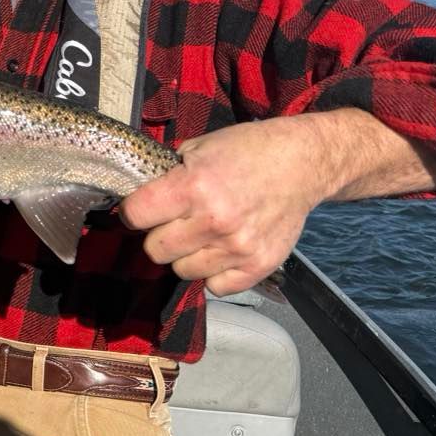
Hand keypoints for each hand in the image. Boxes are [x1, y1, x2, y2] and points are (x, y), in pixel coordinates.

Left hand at [120, 116, 329, 295]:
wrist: (301, 163)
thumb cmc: (246, 151)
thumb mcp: (198, 148)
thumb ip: (168, 177)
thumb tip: (139, 201)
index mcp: (194, 186)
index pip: (136, 215)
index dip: (134, 212)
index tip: (141, 210)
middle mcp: (214, 221)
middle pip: (155, 250)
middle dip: (159, 235)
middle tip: (176, 222)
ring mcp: (237, 247)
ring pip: (183, 271)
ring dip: (187, 255)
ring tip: (203, 234)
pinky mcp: (259, 266)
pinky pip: (216, 286)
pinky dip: (215, 273)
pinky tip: (222, 250)